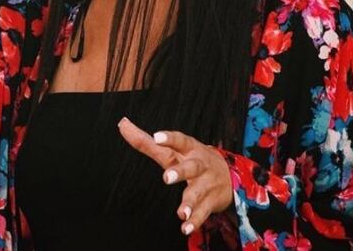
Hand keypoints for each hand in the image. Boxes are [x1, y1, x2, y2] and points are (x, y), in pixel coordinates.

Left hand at [118, 117, 233, 236]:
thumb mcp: (172, 150)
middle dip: (180, 172)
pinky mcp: (211, 201)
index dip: (169, 138)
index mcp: (189, 149)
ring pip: (198, 192)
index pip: (180, 140)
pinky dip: (195, 221)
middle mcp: (200, 165)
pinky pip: (203, 212)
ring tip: (180, 213)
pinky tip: (186, 227)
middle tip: (167, 178)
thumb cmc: (192, 159)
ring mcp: (206, 184)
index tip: (156, 136)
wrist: (230, 175)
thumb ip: (145, 141)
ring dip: (189, 203)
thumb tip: (123, 124)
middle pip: (192, 167)